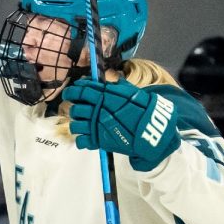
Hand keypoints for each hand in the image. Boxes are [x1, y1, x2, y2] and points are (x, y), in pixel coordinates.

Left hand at [63, 79, 180, 171]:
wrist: (152, 129)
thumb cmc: (144, 109)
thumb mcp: (132, 92)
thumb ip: (117, 87)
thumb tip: (108, 81)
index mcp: (105, 96)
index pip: (81, 91)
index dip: (72, 91)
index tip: (70, 93)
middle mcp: (98, 111)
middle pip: (75, 109)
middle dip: (75, 110)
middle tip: (79, 111)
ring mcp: (98, 127)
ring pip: (75, 126)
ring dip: (77, 125)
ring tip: (83, 125)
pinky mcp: (100, 141)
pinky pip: (81, 141)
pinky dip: (82, 140)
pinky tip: (87, 138)